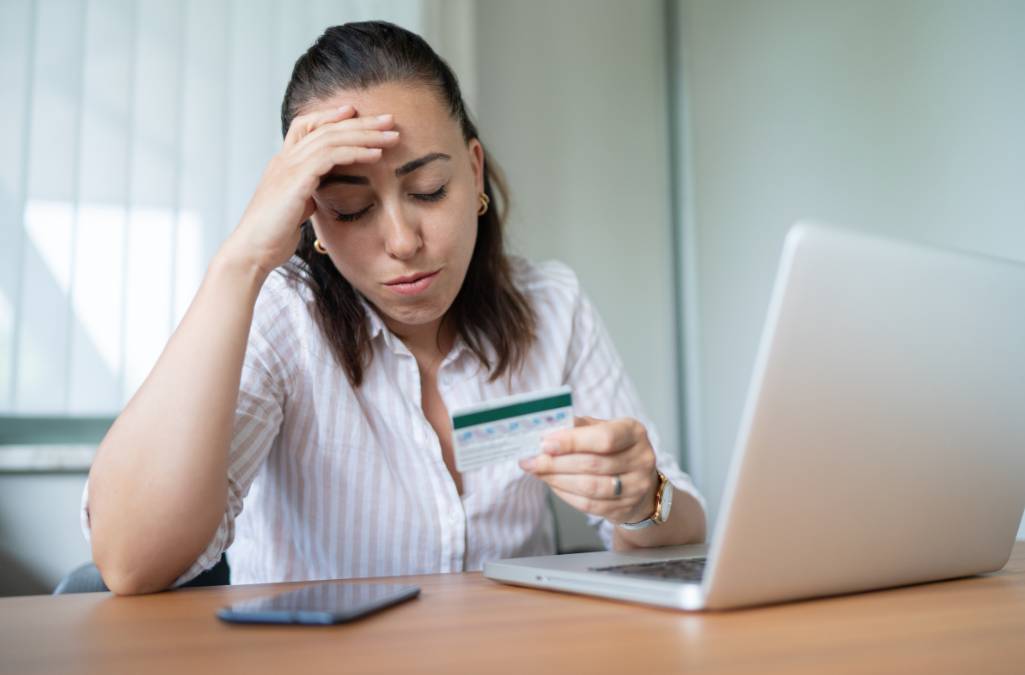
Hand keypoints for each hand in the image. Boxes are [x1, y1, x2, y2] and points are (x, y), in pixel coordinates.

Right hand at [225, 104, 400, 273]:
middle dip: (360, 122)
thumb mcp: (295, 208)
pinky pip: (330, 156)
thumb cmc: (273, 237)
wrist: (252, 252)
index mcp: (284, 164)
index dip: (330, 116)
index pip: (306, 126)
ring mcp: (288, 167)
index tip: (356, 112)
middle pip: (325, 128)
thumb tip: (321, 192)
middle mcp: (285, 159)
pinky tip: (376, 154)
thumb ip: (308, 194)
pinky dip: (355, 152)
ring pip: (332, 138)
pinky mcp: (296, 180)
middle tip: (389, 119)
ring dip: (365, 135)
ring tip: (392, 135)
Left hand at [518, 416, 659, 524]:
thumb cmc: (616, 450)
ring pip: (589, 487)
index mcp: (634, 433)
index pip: (604, 438)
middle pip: (592, 464)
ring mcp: (635, 487)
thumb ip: (579, 427)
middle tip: (531, 461)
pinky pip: (589, 504)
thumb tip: (547, 430)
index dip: (572, 442)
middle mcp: (641, 460)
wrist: (642, 484)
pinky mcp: (624, 509)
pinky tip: (553, 484)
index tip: (545, 443)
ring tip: (538, 472)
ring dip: (557, 479)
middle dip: (556, 463)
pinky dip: (565, 494)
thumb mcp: (604, 429)